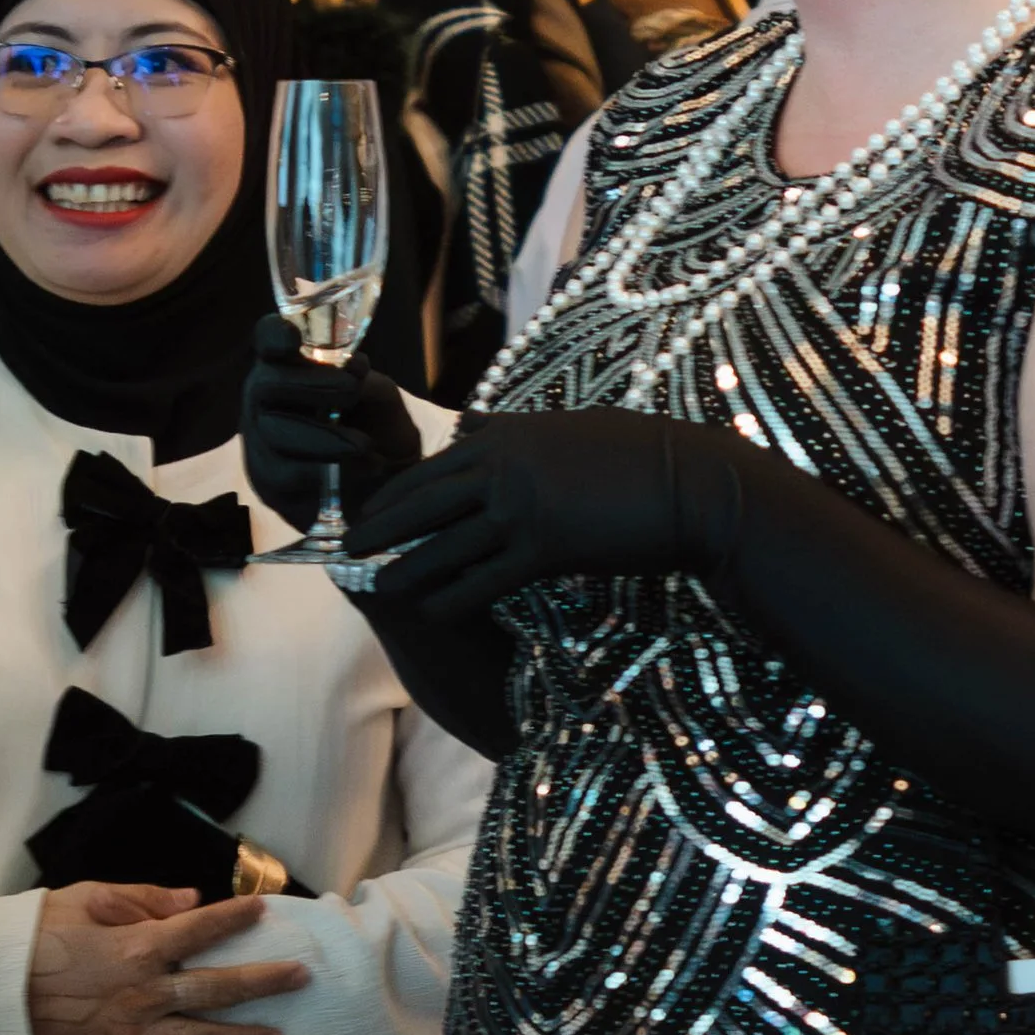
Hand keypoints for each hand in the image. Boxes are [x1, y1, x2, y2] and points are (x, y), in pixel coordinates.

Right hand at [26, 882, 310, 1034]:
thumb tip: (189, 900)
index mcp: (137, 949)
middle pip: (217, 989)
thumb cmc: (30, 938)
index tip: (264, 910)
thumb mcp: (80, 899)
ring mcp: (130, 1032)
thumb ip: (139, 900)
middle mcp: (144, 994)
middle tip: (301, 978)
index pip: (200, 930)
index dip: (235, 918)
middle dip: (264, 983)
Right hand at [243, 317, 425, 533]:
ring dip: (325, 436)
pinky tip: (357, 469)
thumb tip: (352, 368)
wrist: (384, 481)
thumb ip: (364, 378)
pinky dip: (325, 470)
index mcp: (288, 366)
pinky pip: (285, 474)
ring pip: (275, 432)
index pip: (268, 339)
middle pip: (266, 383)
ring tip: (364, 444)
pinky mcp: (268, 481)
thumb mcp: (379, 395)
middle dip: (312, 384)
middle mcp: (264, 399)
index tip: (292, 338)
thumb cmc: (374, 425)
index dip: (274, 335)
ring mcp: (260, 441)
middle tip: (352, 390)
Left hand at [348, 407, 726, 613]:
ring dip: (403, 568)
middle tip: (346, 546)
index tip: (367, 508)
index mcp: (505, 434)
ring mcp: (519, 508)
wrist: (689, 485)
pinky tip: (430, 611)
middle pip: (421, 502)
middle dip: (378, 526)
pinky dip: (450, 597)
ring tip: (373, 585)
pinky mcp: (543, 549)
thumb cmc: (638, 454)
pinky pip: (481, 580)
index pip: (432, 465)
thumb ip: (509, 427)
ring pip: (441, 544)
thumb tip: (466, 424)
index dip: (393, 492)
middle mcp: (502, 467)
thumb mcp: (566, 425)